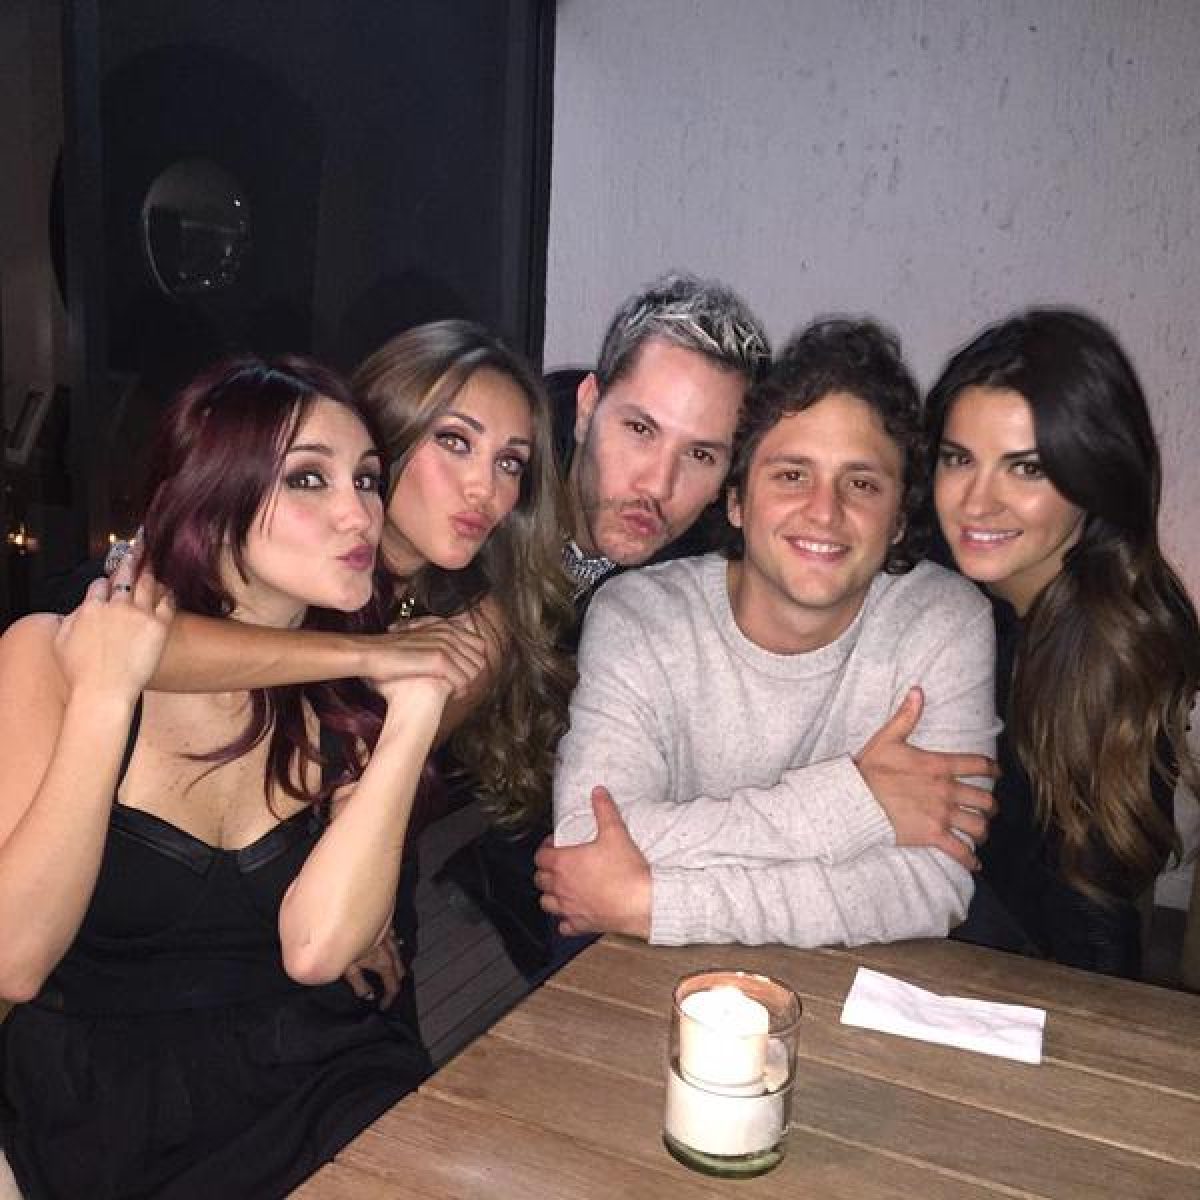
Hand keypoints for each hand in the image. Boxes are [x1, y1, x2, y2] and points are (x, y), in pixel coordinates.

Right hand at [55, 565, 173, 704]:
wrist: (104, 691)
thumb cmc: (81, 673)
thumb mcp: (62, 641)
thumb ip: (72, 619)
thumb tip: (80, 610)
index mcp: (90, 608)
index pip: (100, 584)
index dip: (106, 582)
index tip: (111, 581)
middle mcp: (115, 606)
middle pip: (126, 576)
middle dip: (133, 558)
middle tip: (141, 545)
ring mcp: (138, 615)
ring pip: (148, 584)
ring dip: (152, 570)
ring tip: (156, 560)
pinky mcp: (158, 627)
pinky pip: (167, 603)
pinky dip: (168, 593)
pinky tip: (170, 589)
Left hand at [343, 929, 405, 1009]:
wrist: (351, 907)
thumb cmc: (345, 935)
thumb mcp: (348, 966)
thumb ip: (359, 983)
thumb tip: (367, 995)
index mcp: (381, 961)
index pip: (392, 985)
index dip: (388, 999)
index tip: (383, 1006)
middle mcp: (388, 948)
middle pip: (399, 968)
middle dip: (397, 982)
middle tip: (390, 993)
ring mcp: (387, 933)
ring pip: (398, 950)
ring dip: (397, 962)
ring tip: (397, 970)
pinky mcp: (383, 921)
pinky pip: (392, 935)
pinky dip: (393, 942)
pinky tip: (391, 941)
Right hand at [364, 614, 490, 698]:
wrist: (369, 654)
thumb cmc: (387, 654)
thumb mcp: (415, 640)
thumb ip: (431, 644)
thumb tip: (442, 660)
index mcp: (444, 626)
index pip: (478, 644)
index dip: (473, 661)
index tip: (463, 674)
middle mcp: (448, 633)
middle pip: (479, 657)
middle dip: (473, 674)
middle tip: (460, 687)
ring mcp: (444, 645)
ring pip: (474, 670)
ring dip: (467, 684)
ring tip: (456, 693)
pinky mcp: (438, 660)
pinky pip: (462, 679)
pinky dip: (460, 690)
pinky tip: (451, 696)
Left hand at [534, 787, 651, 938]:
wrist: (641, 901)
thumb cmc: (626, 869)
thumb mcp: (615, 832)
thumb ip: (604, 810)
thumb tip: (598, 792)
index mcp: (563, 863)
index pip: (541, 856)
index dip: (545, 848)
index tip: (555, 844)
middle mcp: (561, 887)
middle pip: (540, 879)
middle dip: (545, 871)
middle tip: (558, 865)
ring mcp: (569, 908)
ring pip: (546, 903)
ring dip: (550, 895)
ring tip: (561, 889)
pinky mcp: (581, 924)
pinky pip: (564, 926)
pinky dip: (565, 920)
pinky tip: (573, 914)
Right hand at [854, 687, 997, 870]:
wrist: (855, 799)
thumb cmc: (870, 769)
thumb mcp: (888, 738)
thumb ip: (907, 716)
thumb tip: (917, 690)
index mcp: (938, 766)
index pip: (978, 765)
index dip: (993, 769)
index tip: (998, 773)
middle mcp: (946, 790)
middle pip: (985, 799)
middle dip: (991, 805)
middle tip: (989, 809)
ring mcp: (941, 814)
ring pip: (978, 825)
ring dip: (982, 830)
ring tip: (980, 833)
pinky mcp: (932, 835)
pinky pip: (960, 850)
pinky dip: (969, 859)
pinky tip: (973, 863)